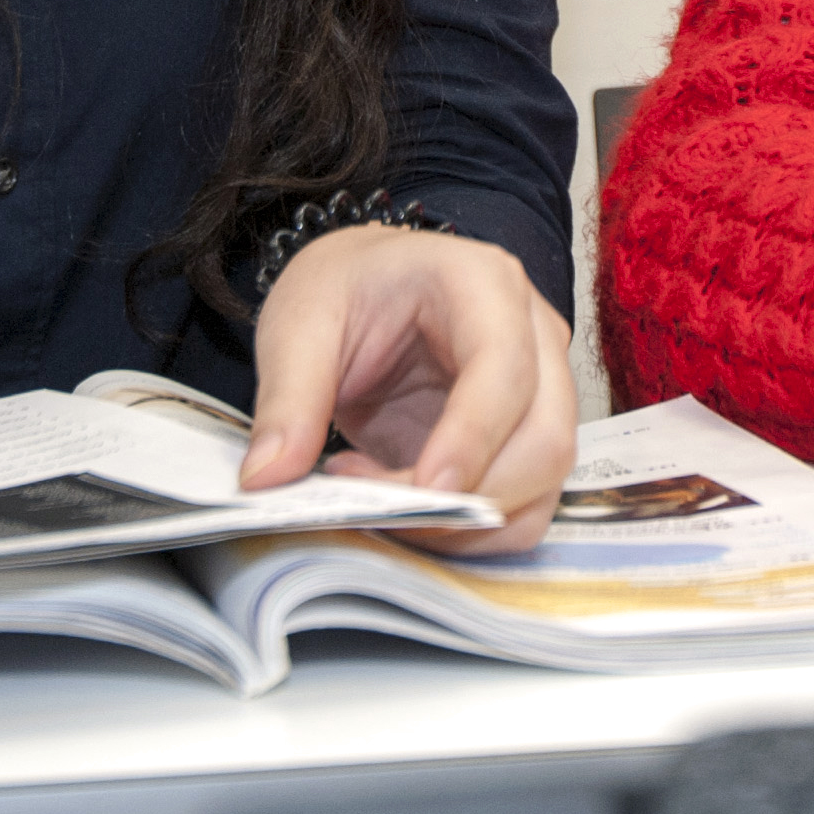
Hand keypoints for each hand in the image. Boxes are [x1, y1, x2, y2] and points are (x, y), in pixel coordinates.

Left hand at [236, 225, 575, 554]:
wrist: (367, 291)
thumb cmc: (348, 289)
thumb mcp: (300, 323)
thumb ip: (287, 399)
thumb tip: (268, 477)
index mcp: (483, 282)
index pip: (504, 368)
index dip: (472, 436)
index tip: (425, 490)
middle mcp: (532, 335)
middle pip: (544, 438)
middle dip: (468, 496)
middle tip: (376, 505)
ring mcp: (541, 391)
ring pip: (542, 483)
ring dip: (464, 520)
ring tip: (375, 497)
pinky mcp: (527, 440)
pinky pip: (525, 509)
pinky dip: (469, 531)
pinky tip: (402, 502)